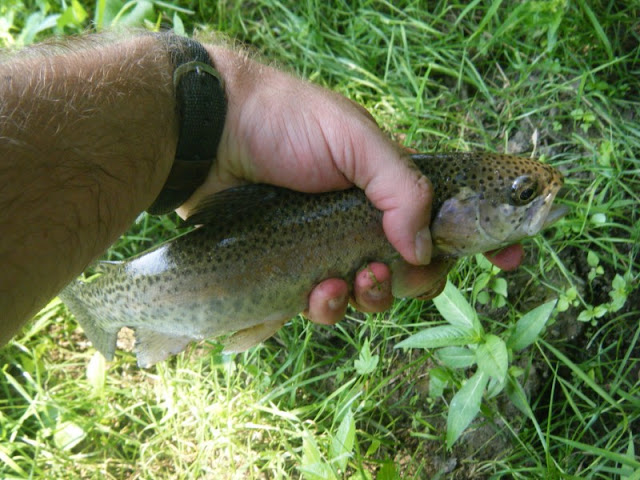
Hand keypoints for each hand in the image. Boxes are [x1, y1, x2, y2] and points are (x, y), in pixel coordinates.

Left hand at [177, 46, 520, 323]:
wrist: (212, 132)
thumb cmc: (286, 123)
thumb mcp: (355, 140)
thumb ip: (402, 188)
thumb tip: (425, 249)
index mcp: (389, 186)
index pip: (449, 219)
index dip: (482, 242)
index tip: (510, 260)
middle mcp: (363, 220)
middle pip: (411, 271)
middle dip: (410, 284)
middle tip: (386, 271)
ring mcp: (327, 247)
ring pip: (367, 295)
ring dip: (367, 300)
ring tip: (345, 283)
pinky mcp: (291, 268)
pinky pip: (320, 306)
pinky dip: (324, 308)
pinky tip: (314, 294)